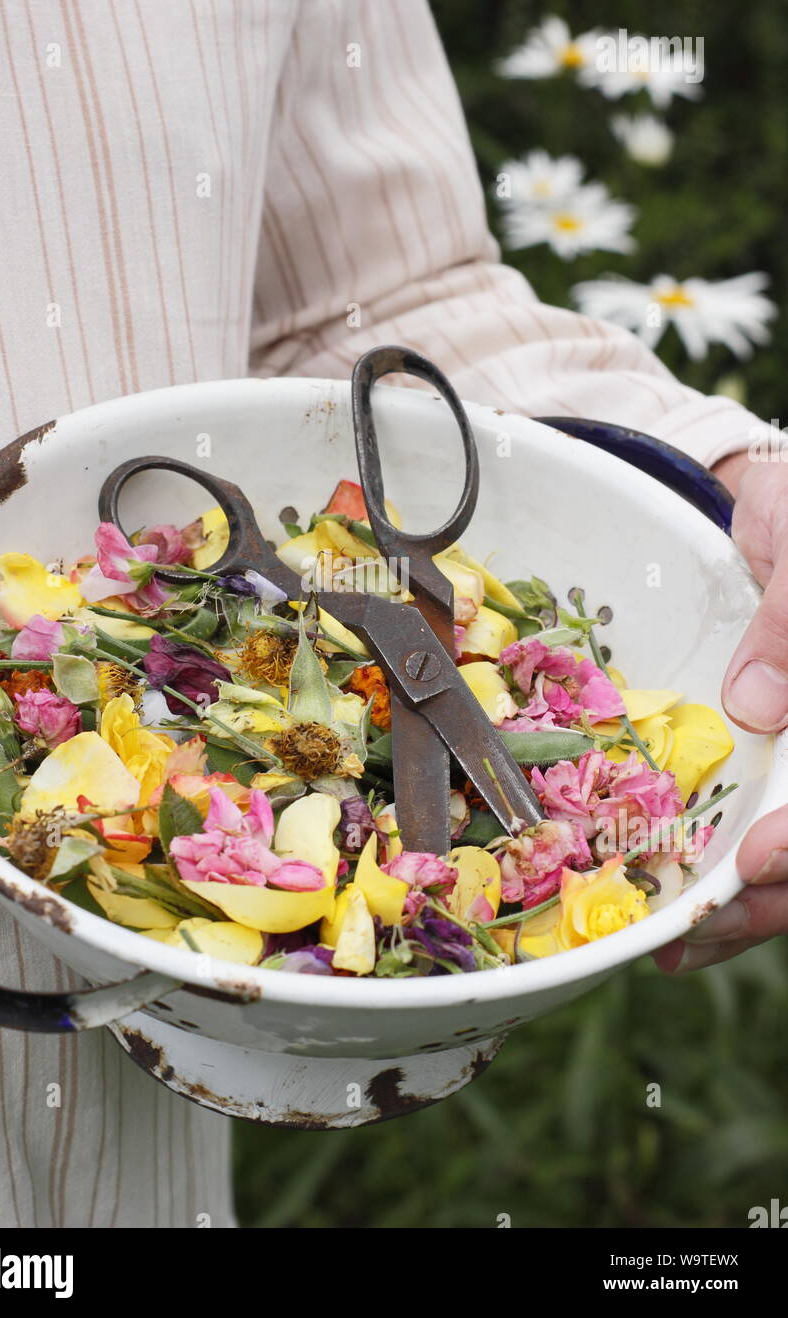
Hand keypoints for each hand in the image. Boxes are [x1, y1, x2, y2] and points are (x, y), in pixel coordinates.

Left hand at [654, 452, 787, 972]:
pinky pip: (758, 821)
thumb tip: (761, 708)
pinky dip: (727, 869)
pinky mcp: (780, 757)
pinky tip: (682, 899)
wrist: (783, 507)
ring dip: (745, 905)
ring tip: (674, 945)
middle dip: (769, 900)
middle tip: (690, 940)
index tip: (761, 861)